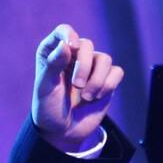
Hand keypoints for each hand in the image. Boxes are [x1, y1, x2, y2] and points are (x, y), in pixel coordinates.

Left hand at [32, 24, 123, 152]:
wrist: (62, 131)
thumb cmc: (49, 108)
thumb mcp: (45, 88)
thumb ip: (53, 64)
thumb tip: (66, 44)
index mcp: (53, 52)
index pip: (64, 30)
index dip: (69, 35)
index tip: (72, 47)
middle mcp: (74, 55)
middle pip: (87, 45)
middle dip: (84, 66)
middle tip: (77, 86)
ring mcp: (91, 67)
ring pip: (105, 59)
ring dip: (97, 80)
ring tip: (87, 96)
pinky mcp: (106, 80)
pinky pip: (116, 72)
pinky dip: (108, 85)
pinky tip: (96, 97)